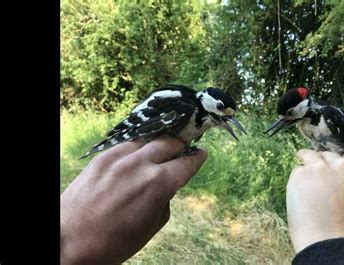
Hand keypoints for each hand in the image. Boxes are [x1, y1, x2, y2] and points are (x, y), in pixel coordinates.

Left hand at [60, 137, 206, 263]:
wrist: (70, 241)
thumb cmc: (114, 242)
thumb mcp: (152, 225)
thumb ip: (165, 198)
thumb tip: (167, 183)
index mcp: (158, 183)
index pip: (186, 163)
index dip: (197, 158)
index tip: (201, 153)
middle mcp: (141, 164)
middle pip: (169, 143)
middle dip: (180, 146)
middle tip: (184, 148)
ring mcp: (119, 158)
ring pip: (148, 140)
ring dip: (159, 144)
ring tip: (162, 150)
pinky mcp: (102, 157)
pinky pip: (127, 145)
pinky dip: (137, 148)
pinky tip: (138, 156)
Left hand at [286, 149, 343, 252]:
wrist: (326, 238)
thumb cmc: (339, 225)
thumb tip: (327, 168)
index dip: (335, 168)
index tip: (330, 178)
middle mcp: (343, 165)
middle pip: (327, 155)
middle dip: (321, 166)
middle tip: (317, 186)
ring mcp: (322, 167)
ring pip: (310, 156)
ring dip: (306, 165)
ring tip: (306, 186)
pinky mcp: (303, 172)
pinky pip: (297, 170)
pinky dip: (296, 181)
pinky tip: (300, 197)